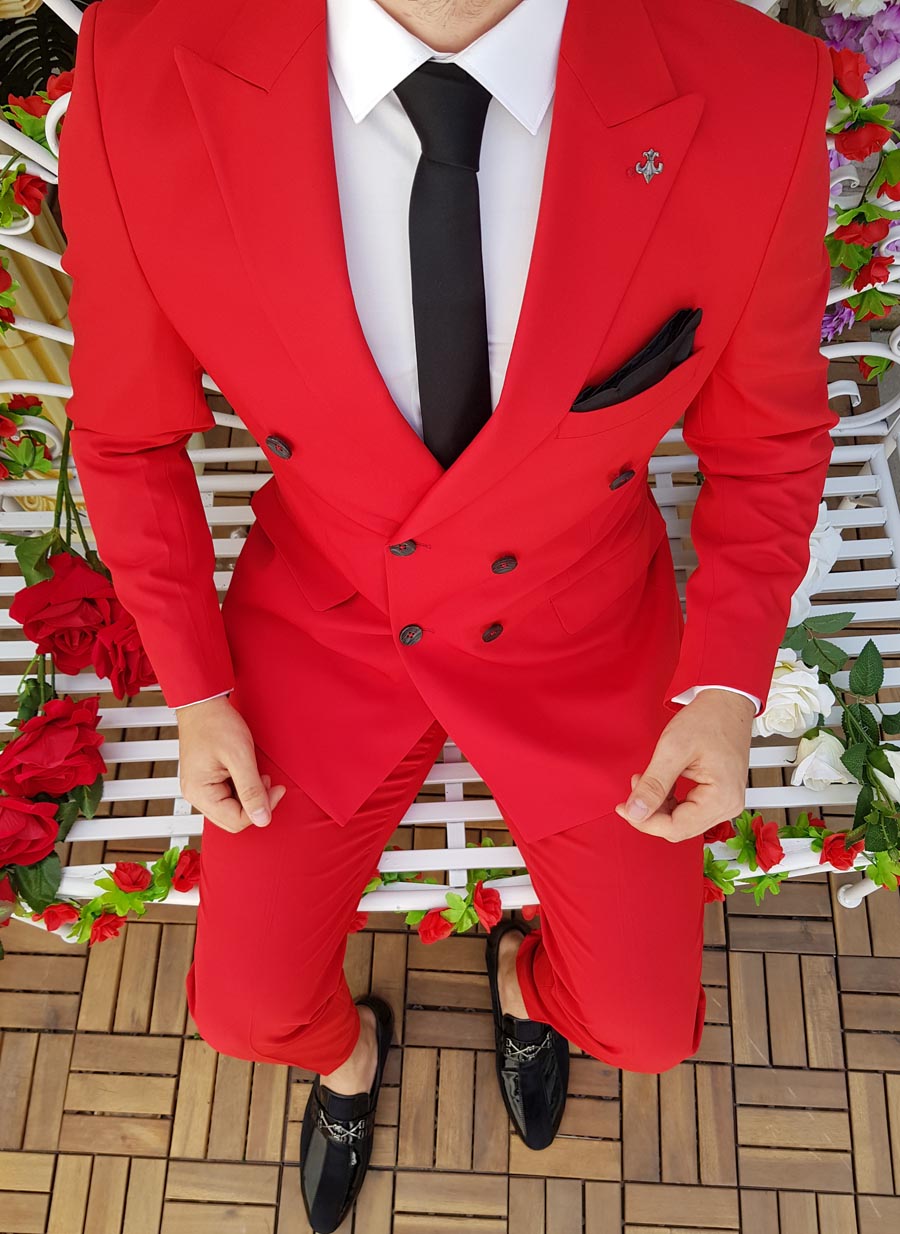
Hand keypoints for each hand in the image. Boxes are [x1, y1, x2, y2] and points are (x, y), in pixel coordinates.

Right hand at [175, 695, 286, 833]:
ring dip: (250, 795)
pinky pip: (228, 795)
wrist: (203, 704)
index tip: (276, 791)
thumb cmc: (215, 723)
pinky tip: (248, 773)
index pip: (236, 821)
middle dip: (256, 803)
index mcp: (200, 792)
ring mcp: (200, 788)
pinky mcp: (206, 781)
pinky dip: (243, 787)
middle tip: (268, 783)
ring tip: (257, 774)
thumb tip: (262, 819)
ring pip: (232, 808)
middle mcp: (196, 795)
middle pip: (233, 818)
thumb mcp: (240, 757)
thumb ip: (252, 790)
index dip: (260, 809)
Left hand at [614, 688, 755, 841]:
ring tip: (644, 781)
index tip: (624, 807)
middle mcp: (728, 806)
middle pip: (679, 828)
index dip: (645, 821)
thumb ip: (653, 784)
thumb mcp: (673, 749)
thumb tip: (635, 812)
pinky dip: (669, 801)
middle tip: (634, 788)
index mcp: (721, 798)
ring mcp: (725, 802)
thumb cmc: (708, 719)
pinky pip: (688, 811)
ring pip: (682, 821)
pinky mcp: (719, 797)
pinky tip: (659, 784)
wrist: (726, 703)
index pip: (676, 828)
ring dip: (658, 807)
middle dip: (650, 812)